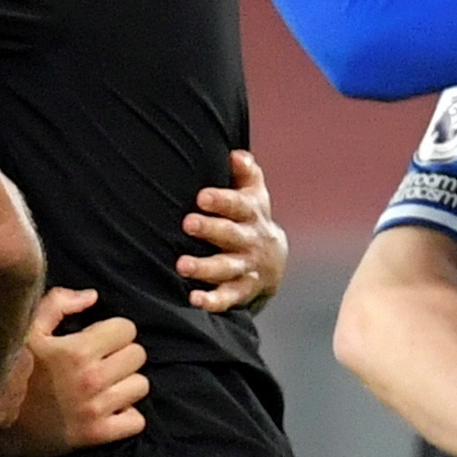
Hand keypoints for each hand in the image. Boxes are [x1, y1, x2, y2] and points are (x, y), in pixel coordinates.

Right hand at [0, 289, 148, 455]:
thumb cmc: (12, 372)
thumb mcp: (27, 331)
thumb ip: (57, 304)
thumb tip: (92, 297)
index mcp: (76, 350)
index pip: (126, 329)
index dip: (113, 331)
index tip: (98, 340)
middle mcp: (91, 379)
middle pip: (137, 356)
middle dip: (122, 355)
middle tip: (103, 362)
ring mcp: (96, 409)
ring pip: (140, 386)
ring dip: (126, 384)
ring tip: (107, 385)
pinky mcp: (96, 435)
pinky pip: (136, 421)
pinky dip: (127, 416)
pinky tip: (110, 409)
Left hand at [180, 148, 284, 311]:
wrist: (273, 260)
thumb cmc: (250, 219)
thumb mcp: (254, 194)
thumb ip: (246, 173)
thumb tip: (236, 155)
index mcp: (252, 213)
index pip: (238, 204)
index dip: (222, 200)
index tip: (202, 197)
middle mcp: (251, 240)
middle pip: (230, 234)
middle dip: (210, 229)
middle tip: (188, 223)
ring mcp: (247, 266)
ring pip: (226, 267)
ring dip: (205, 267)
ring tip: (182, 265)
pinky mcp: (243, 290)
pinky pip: (228, 297)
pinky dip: (213, 300)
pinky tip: (195, 300)